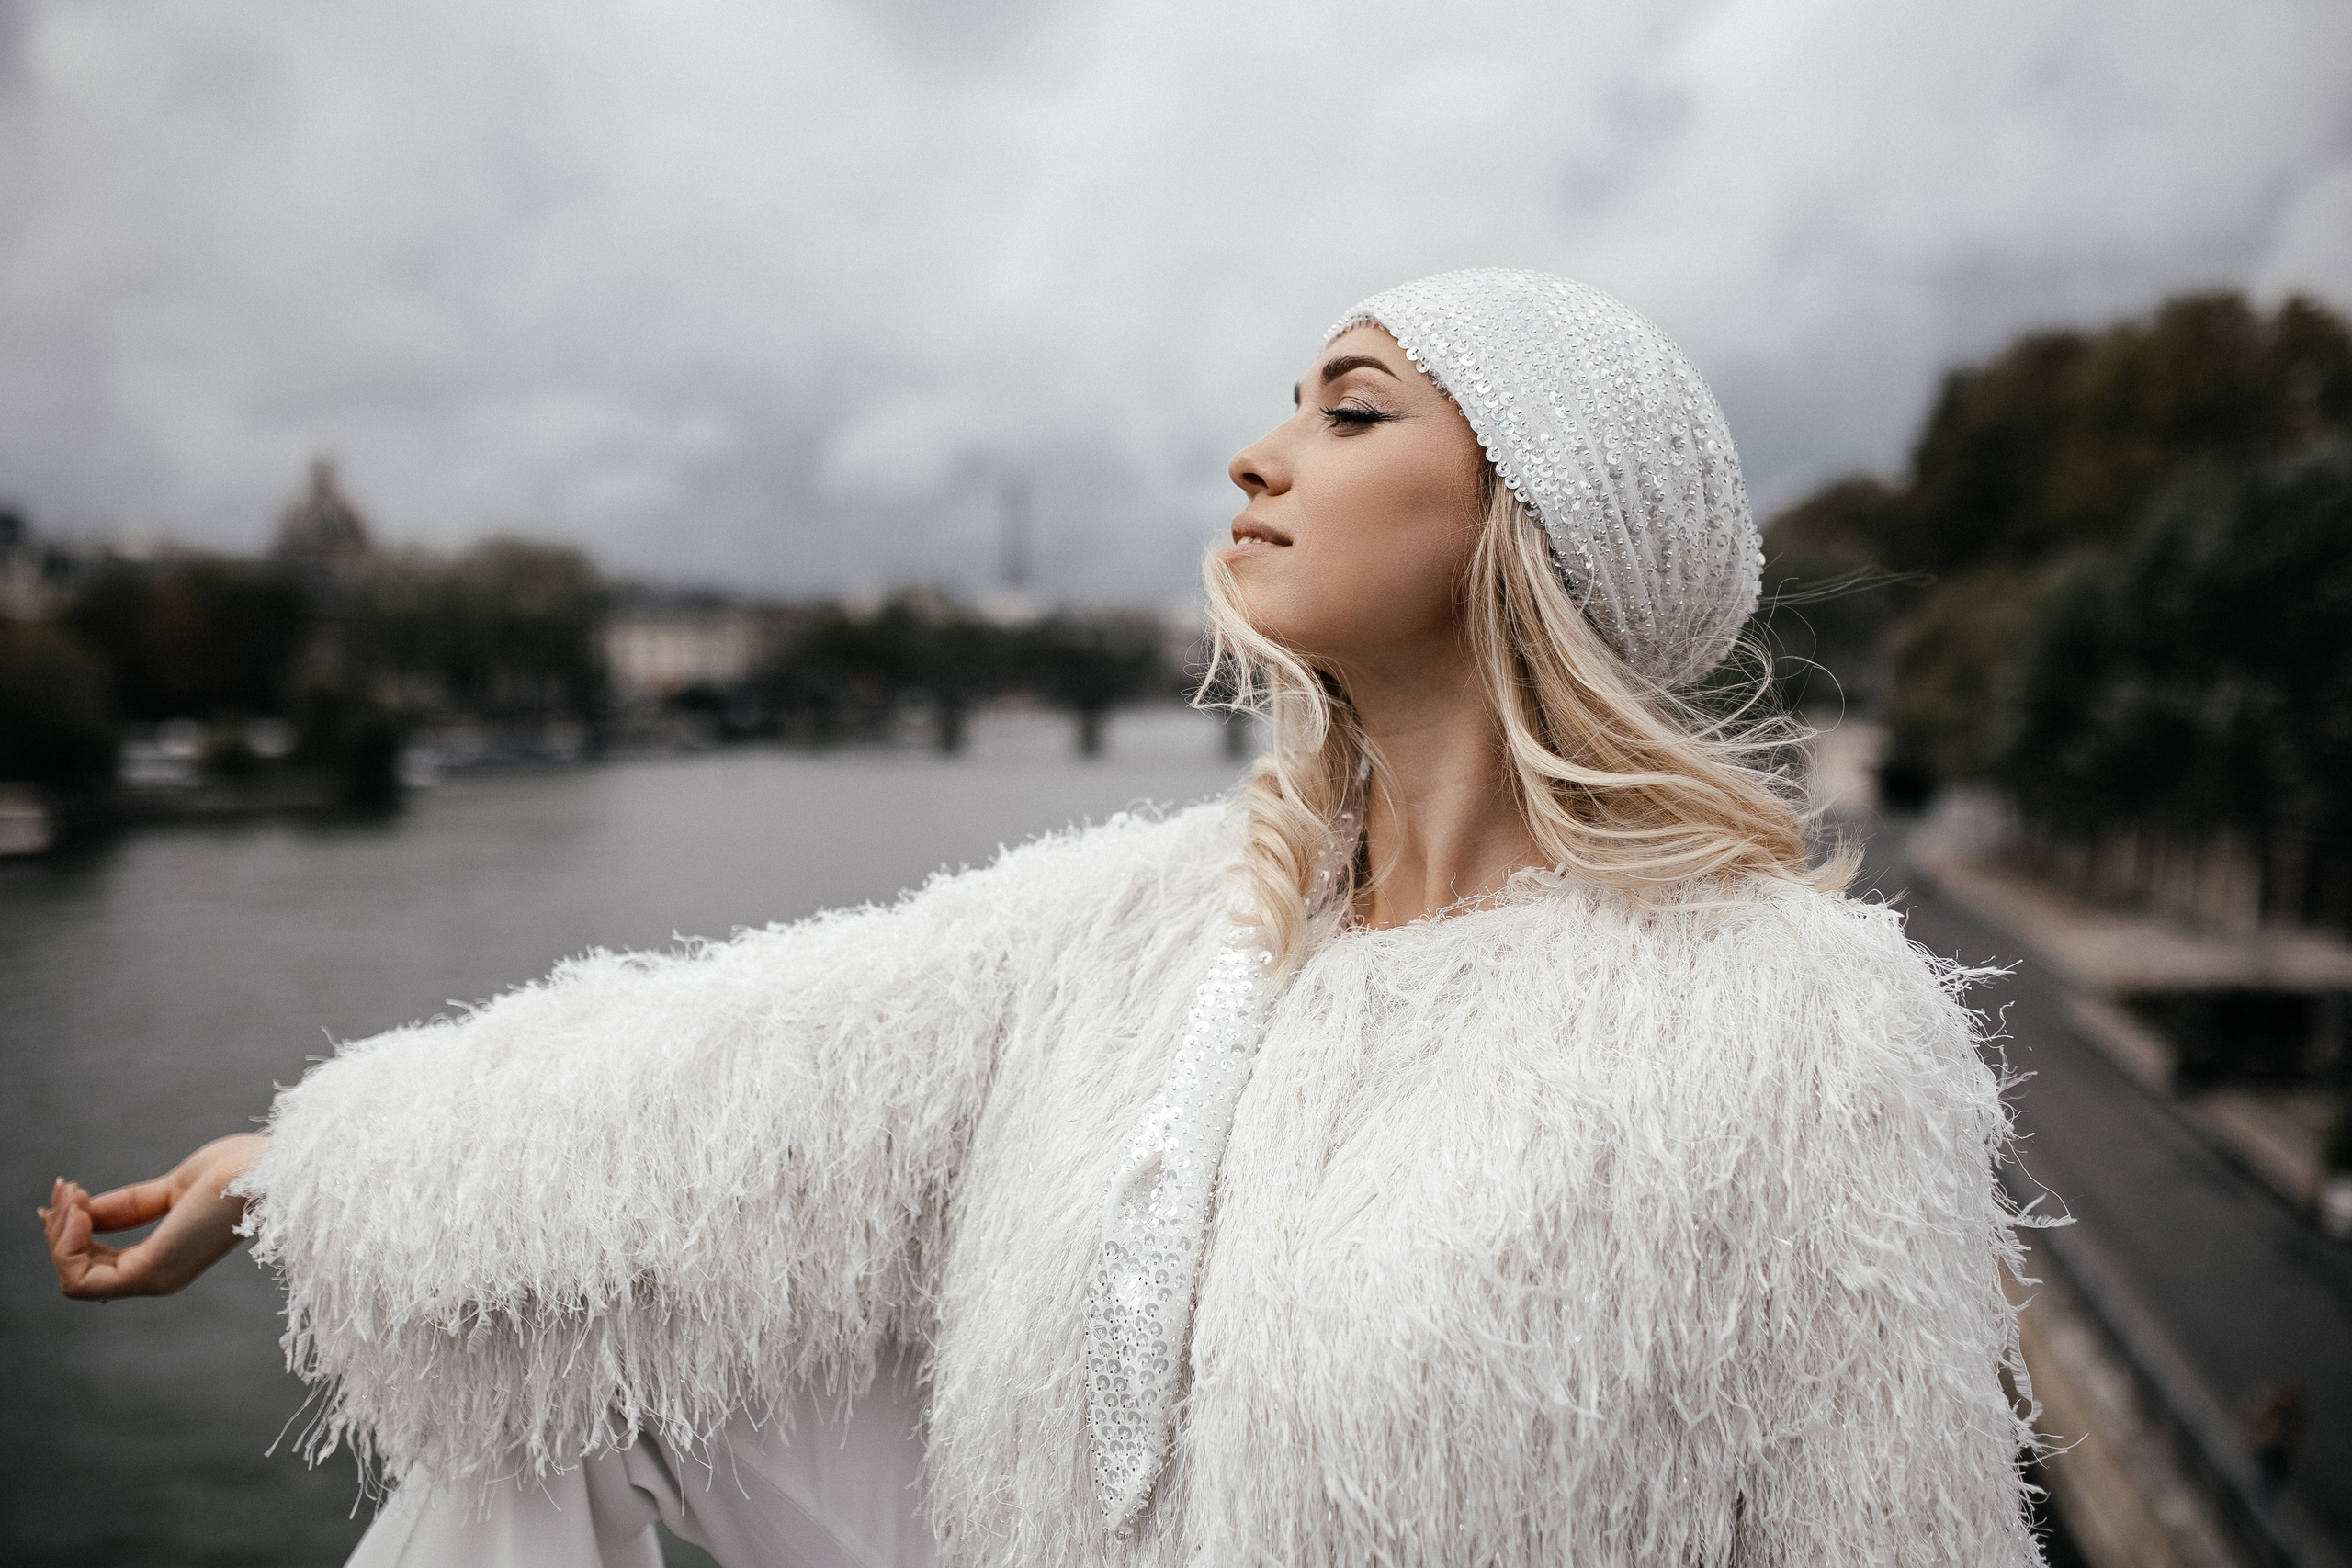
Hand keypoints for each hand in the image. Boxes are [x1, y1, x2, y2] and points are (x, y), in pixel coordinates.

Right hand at [38, 1133, 267, 1300]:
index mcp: (165, 1257)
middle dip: (61, 1230)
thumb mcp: (169, 1188)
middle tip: (66, 1189)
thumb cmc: (238, 1171)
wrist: (270, 1167)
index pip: (97, 1263)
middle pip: (80, 1272)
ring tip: (73, 1195)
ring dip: (61, 1234)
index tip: (67, 1193)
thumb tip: (79, 1209)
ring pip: (74, 1277)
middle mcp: (158, 1275)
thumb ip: (126, 1206)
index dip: (71, 1232)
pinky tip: (79, 1209)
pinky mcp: (151, 1272)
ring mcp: (154, 1277)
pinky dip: (69, 1243)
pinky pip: (82, 1278)